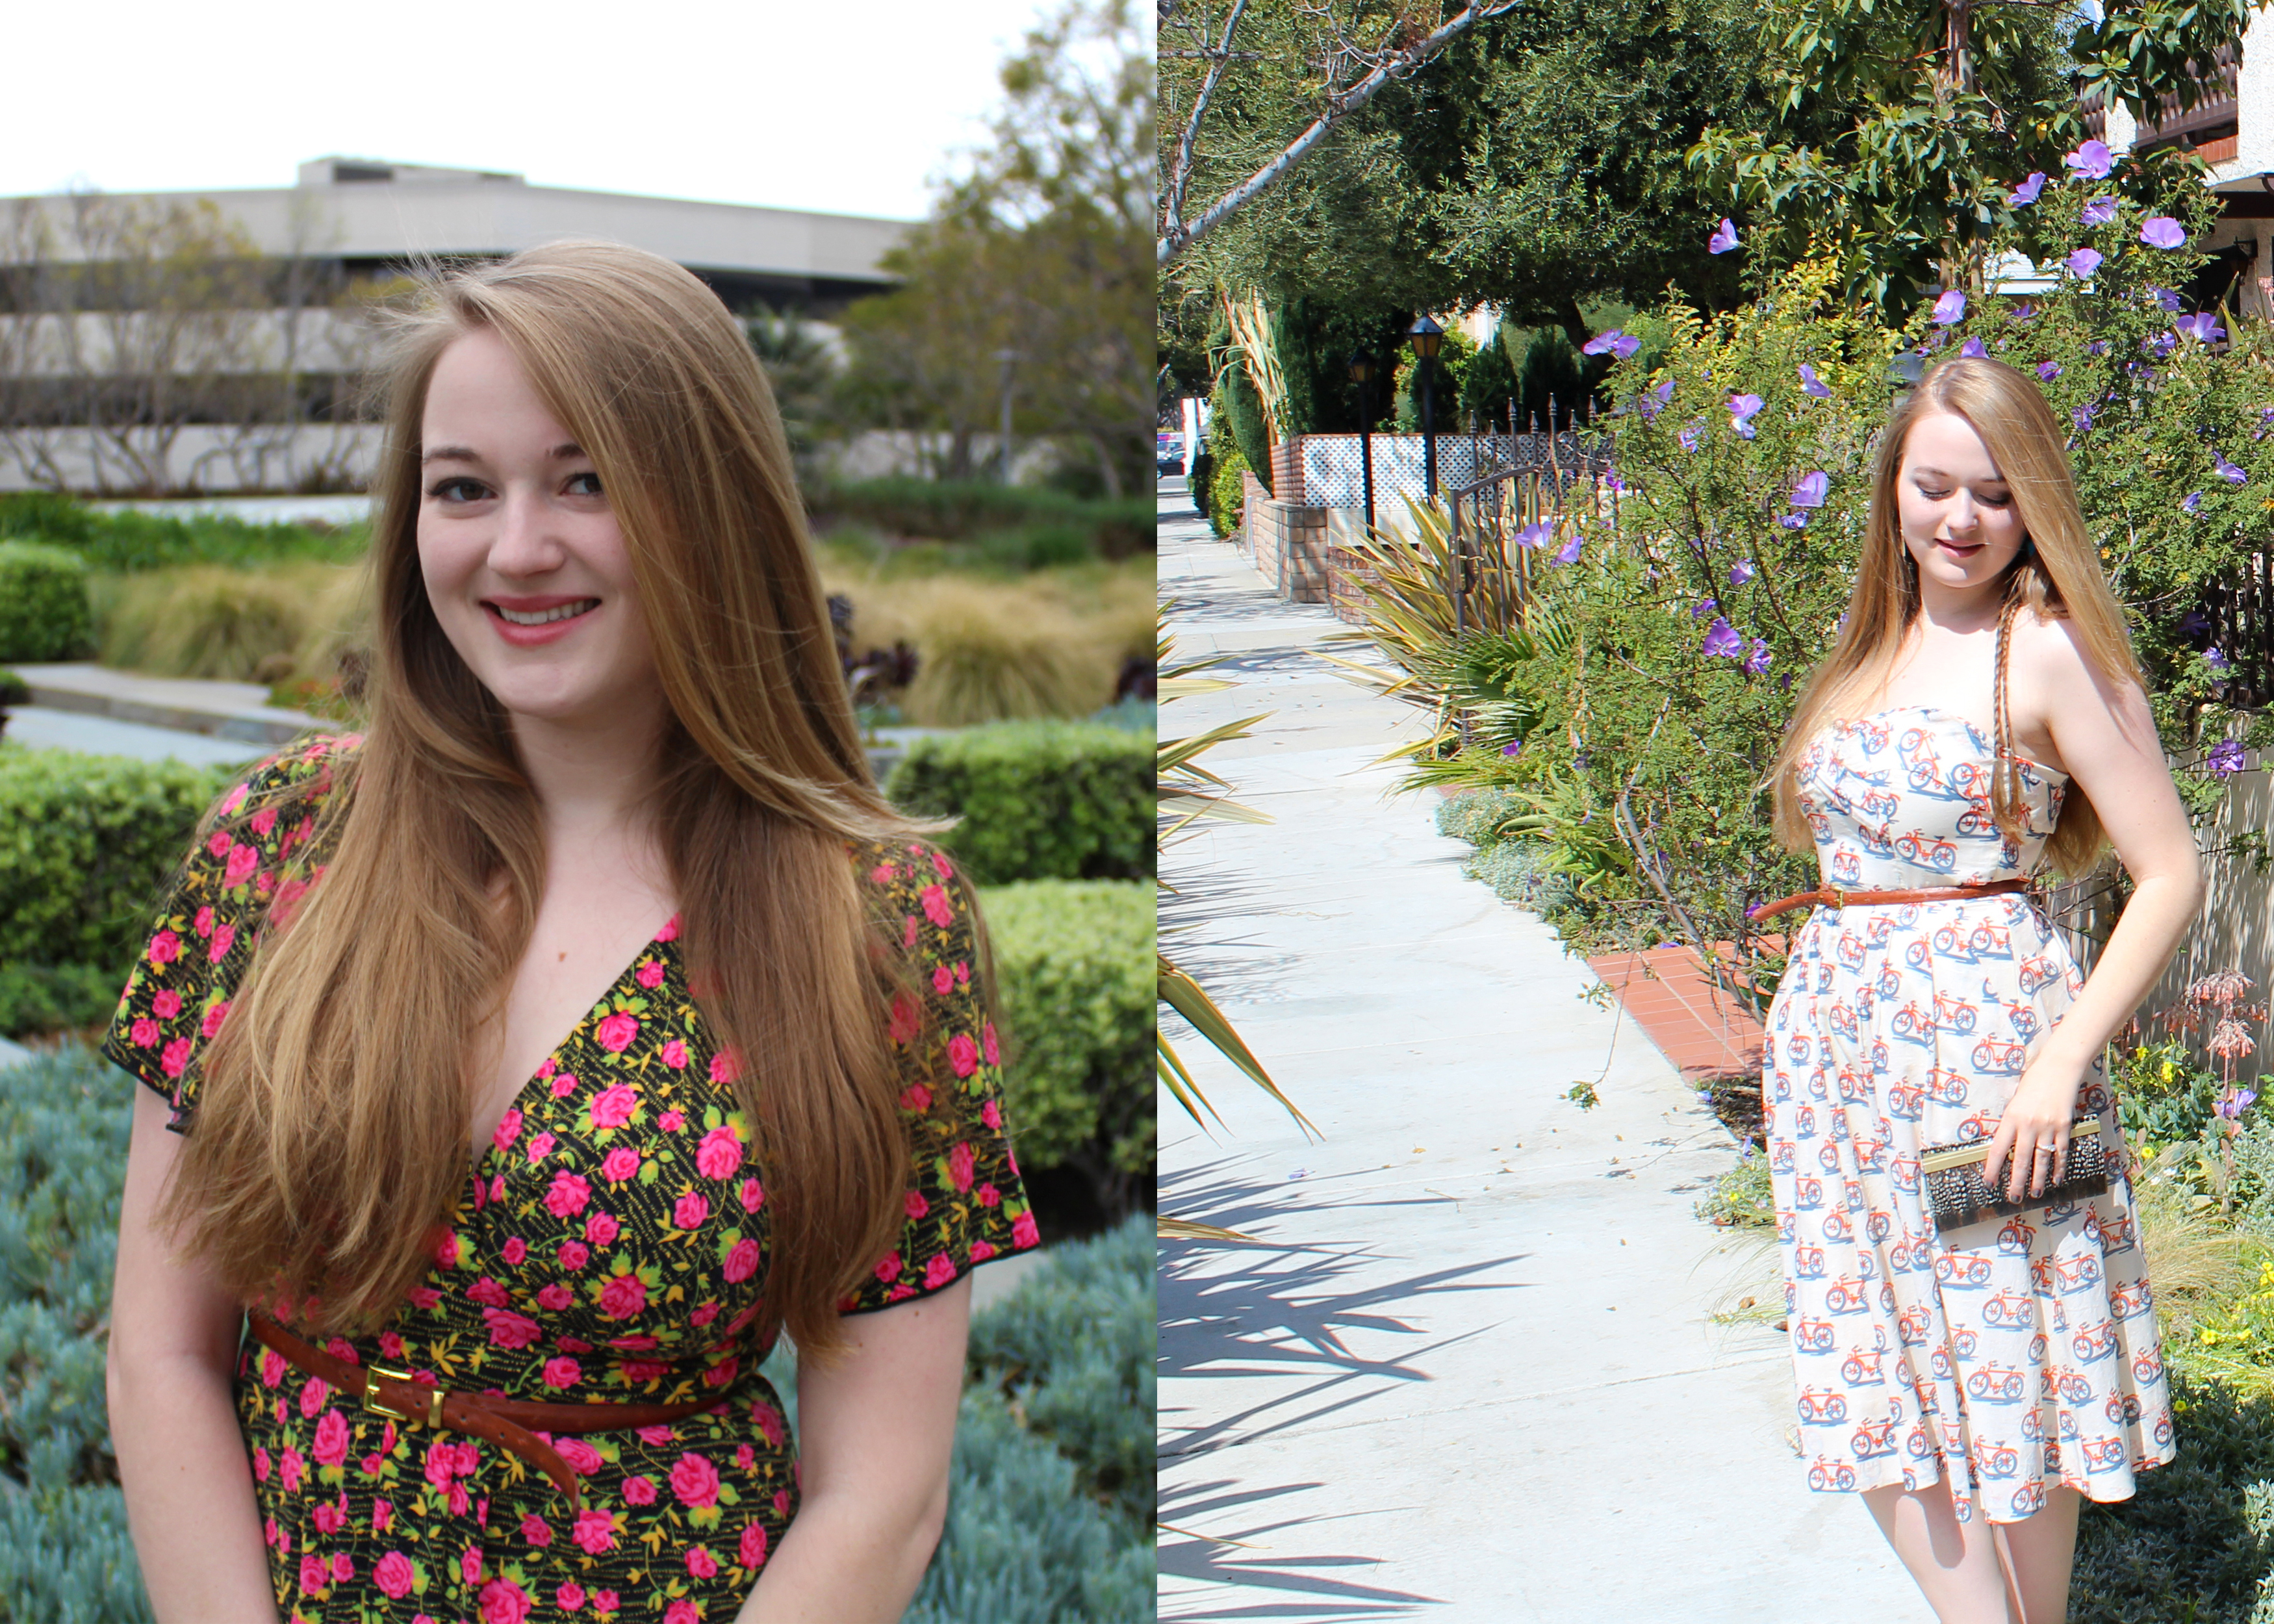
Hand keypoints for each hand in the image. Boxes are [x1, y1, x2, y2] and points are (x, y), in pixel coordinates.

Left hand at [1980, 1055, 2087, 1203]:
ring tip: (2034, 1194)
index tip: (1989, 1183)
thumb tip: (2006, 1145)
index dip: (1992, 1168)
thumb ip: (2011, 1123)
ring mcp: (2048, 1127)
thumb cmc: (2033, 1082)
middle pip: (2019, 1160)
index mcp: (2011, 1118)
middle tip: (2013, 1198)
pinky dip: (2059, 1167)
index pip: (1997, 1149)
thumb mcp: (2014, 1101)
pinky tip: (2057, 1179)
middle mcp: (2028, 1125)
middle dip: (2016, 1182)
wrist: (2059, 1068)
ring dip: (2038, 1179)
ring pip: (2041, 1160)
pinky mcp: (2064, 1126)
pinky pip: (2061, 1152)